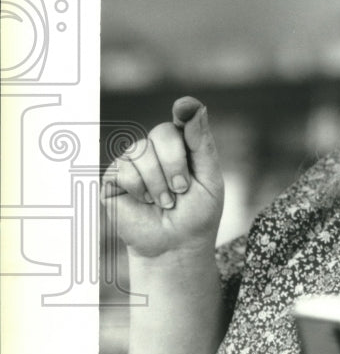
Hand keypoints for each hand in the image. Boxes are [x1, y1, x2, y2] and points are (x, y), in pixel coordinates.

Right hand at [101, 97, 224, 258]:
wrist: (175, 246)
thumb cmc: (196, 215)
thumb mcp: (209, 181)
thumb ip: (202, 145)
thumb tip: (196, 109)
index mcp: (184, 145)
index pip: (184, 118)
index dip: (185, 110)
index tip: (184, 108)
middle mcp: (157, 148)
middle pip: (163, 132)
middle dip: (175, 164)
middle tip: (181, 189)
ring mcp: (134, 161)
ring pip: (142, 151)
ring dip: (158, 183)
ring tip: (165, 202)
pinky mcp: (115, 177)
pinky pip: (124, 169)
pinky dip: (139, 189)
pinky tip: (145, 202)